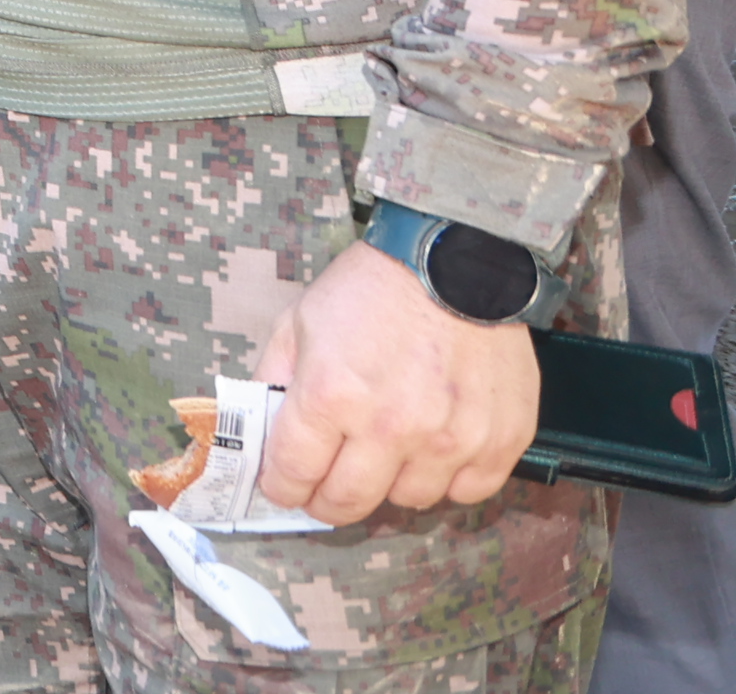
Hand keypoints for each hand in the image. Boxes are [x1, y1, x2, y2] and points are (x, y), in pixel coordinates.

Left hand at [253, 242, 540, 522]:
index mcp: (332, 395)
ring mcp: (452, 438)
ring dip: (392, 484)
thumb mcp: (298, 323)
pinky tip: (435, 450)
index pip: (293, 474)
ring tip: (387, 451)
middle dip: (326, 502)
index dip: (282, 487)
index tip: (283, 487)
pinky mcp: (501, 440)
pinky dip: (448, 480)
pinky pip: (468, 492)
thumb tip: (261, 432)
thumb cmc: (371, 289)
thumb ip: (274, 380)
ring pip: (410, 501)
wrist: (454, 261)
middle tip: (324, 491)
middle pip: (349, 501)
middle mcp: (392, 426)